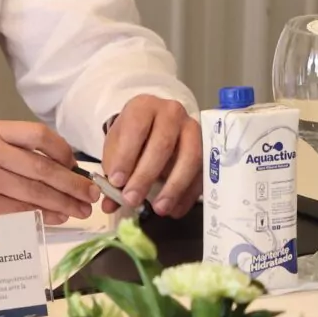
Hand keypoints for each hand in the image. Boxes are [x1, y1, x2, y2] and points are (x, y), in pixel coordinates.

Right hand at [0, 119, 98, 228]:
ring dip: (64, 203)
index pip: (37, 134)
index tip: (75, 165)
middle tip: (90, 194)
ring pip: (37, 192)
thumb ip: (9, 148)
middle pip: (44, 167)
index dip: (64, 151)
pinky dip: (45, 216)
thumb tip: (59, 166)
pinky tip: (55, 218)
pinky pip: (22, 212)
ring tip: (79, 210)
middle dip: (73, 184)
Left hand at [102, 94, 201, 217]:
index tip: (116, 182)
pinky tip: (175, 210)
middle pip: (162, 145)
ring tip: (159, 209)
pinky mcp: (207, 147)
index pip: (135, 129)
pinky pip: (202, 172)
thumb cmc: (132, 137)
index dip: (126, 157)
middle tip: (132, 200)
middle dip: (146, 176)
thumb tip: (109, 205)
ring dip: (173, 187)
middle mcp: (171, 112)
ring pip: (190, 157)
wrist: (154, 126)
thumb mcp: (116, 149)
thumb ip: (113, 173)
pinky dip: (189, 194)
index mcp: (143, 106)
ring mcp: (193, 128)